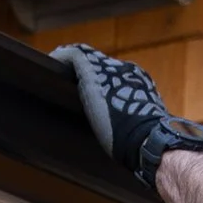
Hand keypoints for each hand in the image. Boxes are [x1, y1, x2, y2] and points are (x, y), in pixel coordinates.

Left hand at [57, 44, 202, 191]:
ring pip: (85, 57)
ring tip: (56, 67)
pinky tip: (52, 62)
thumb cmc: (147, 146)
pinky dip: (62, 58)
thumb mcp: (142, 132)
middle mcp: (126, 71)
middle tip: (66, 79)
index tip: (87, 91)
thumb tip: (133, 146)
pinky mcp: (94, 73)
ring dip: (70, 62)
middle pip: (99, 63)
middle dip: (83, 70)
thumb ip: (134, 127)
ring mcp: (110, 70)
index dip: (100, 80)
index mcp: (140, 83)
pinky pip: (73, 56)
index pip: (115, 74)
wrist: (150, 141)